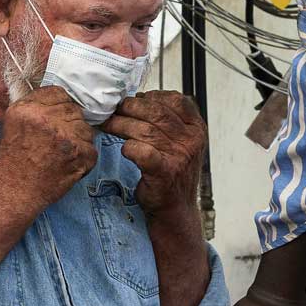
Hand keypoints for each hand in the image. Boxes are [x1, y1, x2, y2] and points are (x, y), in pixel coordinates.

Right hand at [0, 86, 98, 212]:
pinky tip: (68, 165)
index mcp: (27, 109)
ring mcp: (66, 136)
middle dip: (69, 123)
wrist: (11, 194)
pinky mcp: (81, 154)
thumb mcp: (11, 125)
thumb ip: (34, 109)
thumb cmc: (8, 163)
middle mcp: (46, 118)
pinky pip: (92, 149)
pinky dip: (84, 158)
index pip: (57, 92)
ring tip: (62, 154)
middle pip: (73, 109)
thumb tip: (57, 102)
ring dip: (78, 139)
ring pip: (85, 128)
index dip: (58, 106)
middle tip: (58, 141)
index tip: (56, 117)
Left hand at [100, 91, 205, 218]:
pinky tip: (124, 149)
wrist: (176, 209)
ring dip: (121, 124)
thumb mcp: (182, 143)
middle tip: (115, 110)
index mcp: (197, 129)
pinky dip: (128, 147)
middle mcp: (191, 141)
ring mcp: (180, 157)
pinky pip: (140, 150)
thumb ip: (169, 121)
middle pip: (157, 112)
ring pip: (145, 129)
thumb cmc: (173, 173)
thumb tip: (139, 98)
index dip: (153, 96)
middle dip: (131, 107)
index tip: (137, 99)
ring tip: (109, 125)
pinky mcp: (165, 172)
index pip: (177, 100)